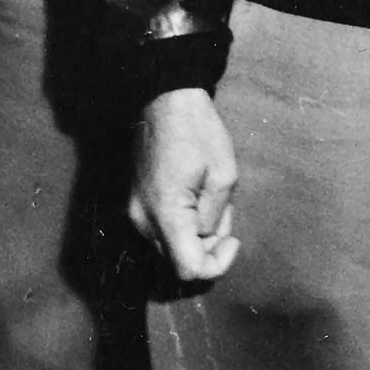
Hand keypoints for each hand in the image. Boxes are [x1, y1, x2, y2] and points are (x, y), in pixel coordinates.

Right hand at [130, 88, 240, 281]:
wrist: (165, 100)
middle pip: (178, 261)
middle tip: (225, 212)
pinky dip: (183, 224)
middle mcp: (143, 221)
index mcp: (166, 214)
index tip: (234, 241)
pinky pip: (162, 230)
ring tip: (211, 197)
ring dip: (196, 235)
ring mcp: (135, 214)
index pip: (188, 270)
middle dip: (208, 247)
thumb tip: (208, 239)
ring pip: (171, 247)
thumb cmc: (198, 132)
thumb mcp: (224, 175)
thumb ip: (217, 217)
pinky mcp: (135, 205)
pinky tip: (196, 196)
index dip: (217, 265)